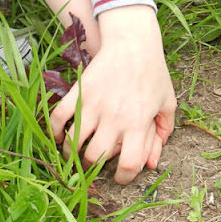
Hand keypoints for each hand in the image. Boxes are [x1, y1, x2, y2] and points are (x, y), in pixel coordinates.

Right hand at [50, 5, 176, 183]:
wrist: (133, 42)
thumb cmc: (152, 73)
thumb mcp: (166, 103)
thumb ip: (162, 133)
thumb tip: (152, 163)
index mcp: (138, 123)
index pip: (129, 163)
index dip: (123, 178)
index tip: (119, 178)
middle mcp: (114, 118)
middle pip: (95, 157)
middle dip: (90, 168)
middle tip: (90, 167)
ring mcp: (94, 105)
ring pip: (73, 142)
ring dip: (70, 153)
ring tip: (71, 154)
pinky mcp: (78, 93)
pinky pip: (59, 118)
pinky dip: (54, 131)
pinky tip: (56, 136)